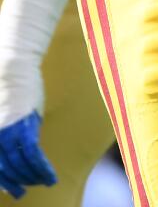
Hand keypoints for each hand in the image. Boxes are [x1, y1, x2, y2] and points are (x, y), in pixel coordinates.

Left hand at [0, 58, 54, 197]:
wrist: (11, 68)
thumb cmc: (6, 88)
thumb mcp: (1, 114)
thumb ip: (4, 132)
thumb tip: (11, 149)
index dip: (2, 180)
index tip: (9, 189)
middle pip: (4, 169)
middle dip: (13, 183)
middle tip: (21, 193)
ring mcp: (7, 133)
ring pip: (19, 165)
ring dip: (30, 177)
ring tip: (40, 183)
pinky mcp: (24, 127)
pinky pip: (32, 154)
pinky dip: (41, 168)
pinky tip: (48, 176)